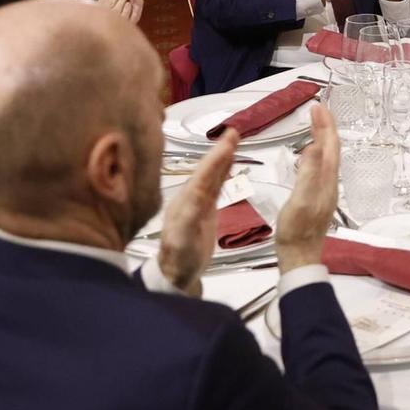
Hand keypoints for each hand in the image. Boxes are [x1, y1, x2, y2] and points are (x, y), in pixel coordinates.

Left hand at [155, 130, 238, 295]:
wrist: (176, 276)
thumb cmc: (179, 261)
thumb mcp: (182, 243)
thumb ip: (187, 223)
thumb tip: (196, 203)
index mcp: (183, 205)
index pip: (201, 179)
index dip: (214, 162)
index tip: (226, 145)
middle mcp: (189, 199)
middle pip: (206, 172)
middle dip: (219, 153)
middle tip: (233, 133)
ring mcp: (197, 203)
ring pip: (211, 176)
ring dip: (222, 158)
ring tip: (233, 139)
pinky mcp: (205, 209)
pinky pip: (216, 186)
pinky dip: (223, 172)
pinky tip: (230, 161)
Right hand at [273, 105, 339, 270]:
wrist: (299, 258)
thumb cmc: (297, 231)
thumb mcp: (301, 200)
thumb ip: (308, 173)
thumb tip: (314, 146)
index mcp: (327, 180)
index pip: (330, 146)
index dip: (325, 125)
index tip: (318, 105)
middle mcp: (330, 183)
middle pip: (331, 149)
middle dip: (326, 127)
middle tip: (317, 108)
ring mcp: (324, 191)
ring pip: (327, 158)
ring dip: (322, 138)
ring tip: (315, 124)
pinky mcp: (317, 198)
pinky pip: (320, 167)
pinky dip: (316, 153)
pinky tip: (309, 155)